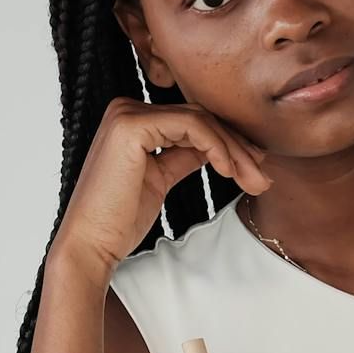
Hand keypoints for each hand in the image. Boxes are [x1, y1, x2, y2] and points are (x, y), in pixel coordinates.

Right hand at [50, 97, 271, 280]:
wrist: (91, 244)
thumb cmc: (120, 219)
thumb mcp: (162, 178)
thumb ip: (185, 155)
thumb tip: (219, 147)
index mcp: (132, 119)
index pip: (192, 120)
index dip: (228, 141)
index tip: (255, 167)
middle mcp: (126, 109)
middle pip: (200, 117)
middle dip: (237, 146)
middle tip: (262, 177)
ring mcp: (126, 114)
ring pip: (200, 120)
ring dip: (234, 150)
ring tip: (254, 179)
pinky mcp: (131, 126)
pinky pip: (191, 127)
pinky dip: (217, 147)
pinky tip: (229, 171)